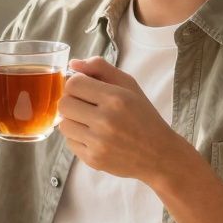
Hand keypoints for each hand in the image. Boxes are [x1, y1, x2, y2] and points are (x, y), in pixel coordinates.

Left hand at [57, 56, 193, 187]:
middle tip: (86, 106)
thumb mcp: (129, 86)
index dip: (76, 84)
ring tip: (90, 122)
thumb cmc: (143, 117)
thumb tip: (73, 63)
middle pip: (64, 104)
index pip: (73, 84)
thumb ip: (101, 69)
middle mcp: (106, 120)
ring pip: (63, 124)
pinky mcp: (93, 159)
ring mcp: (98, 142)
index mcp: (115, 98)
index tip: (85, 89)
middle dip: (72, 102)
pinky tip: (95, 137)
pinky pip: (69, 142)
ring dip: (73, 121)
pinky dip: (78, 138)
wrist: (159, 155)